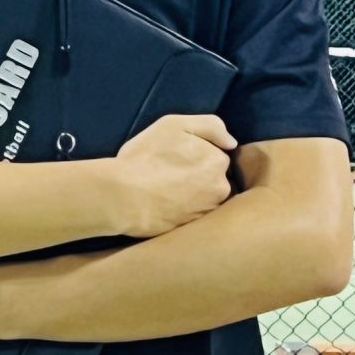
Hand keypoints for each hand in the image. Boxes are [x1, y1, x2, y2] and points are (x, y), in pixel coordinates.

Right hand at [112, 113, 235, 236]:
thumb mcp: (175, 125)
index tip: (175, 156)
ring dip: (192, 194)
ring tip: (165, 190)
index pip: (216, 154)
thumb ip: (210, 126)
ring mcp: (207, 212)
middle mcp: (220, 189)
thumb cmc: (146, 157)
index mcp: (218, 162)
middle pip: (213, 178)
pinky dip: (183, 210)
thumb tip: (231, 142)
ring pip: (204, 198)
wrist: (122, 197)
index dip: (195, 153)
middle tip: (169, 173)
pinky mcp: (193, 230)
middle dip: (197, 175)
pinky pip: (193, 215)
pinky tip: (165, 205)